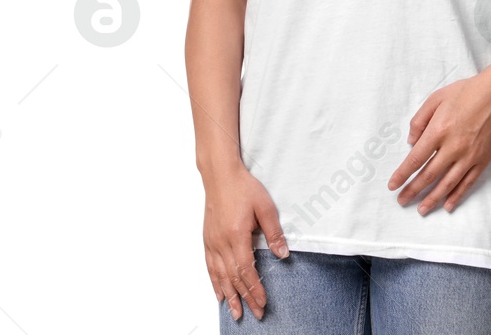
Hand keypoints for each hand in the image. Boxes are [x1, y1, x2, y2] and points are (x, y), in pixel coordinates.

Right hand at [200, 161, 288, 321]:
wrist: (221, 176)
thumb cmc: (244, 188)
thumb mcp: (265, 207)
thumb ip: (274, 232)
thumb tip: (283, 254)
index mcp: (237, 235)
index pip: (246, 269)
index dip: (255, 288)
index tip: (263, 302)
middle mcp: (221, 243)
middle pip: (233, 277)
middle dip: (245, 297)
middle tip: (255, 313)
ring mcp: (212, 243)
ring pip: (220, 276)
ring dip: (229, 296)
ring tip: (236, 313)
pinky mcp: (207, 240)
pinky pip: (210, 267)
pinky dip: (215, 283)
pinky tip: (219, 294)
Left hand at [388, 71, 490, 214]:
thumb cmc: (466, 92)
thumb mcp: (436, 98)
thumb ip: (419, 120)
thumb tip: (411, 142)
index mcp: (439, 130)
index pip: (415, 159)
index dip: (402, 175)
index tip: (392, 185)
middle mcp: (453, 146)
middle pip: (429, 175)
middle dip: (413, 190)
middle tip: (402, 201)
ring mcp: (469, 155)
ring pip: (447, 183)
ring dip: (432, 198)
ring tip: (421, 209)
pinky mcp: (483, 159)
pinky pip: (468, 182)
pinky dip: (457, 195)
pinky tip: (447, 205)